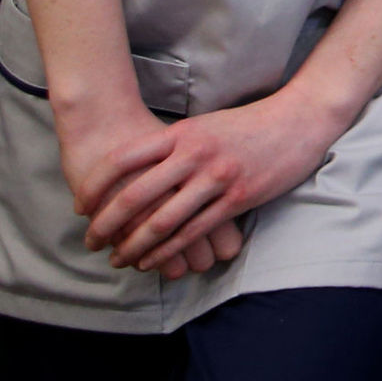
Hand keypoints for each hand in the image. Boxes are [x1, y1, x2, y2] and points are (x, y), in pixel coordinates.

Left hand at [57, 98, 238, 281]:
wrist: (299, 120)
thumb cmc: (250, 123)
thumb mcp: (204, 126)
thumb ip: (174, 145)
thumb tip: (140, 170)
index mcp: (182, 133)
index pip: (122, 160)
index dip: (94, 186)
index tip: (82, 207)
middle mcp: (194, 154)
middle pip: (135, 195)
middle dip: (105, 225)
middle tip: (91, 242)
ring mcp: (217, 178)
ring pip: (162, 221)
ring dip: (133, 246)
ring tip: (117, 259)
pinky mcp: (237, 199)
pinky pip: (193, 232)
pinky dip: (167, 251)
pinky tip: (152, 260)